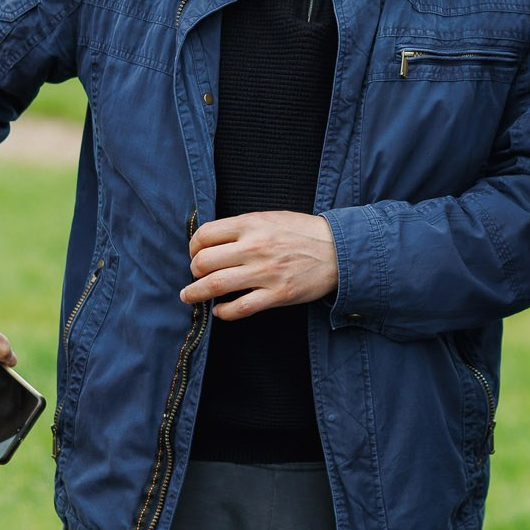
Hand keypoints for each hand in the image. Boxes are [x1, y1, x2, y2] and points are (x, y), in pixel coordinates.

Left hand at [180, 212, 337, 319]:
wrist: (339, 249)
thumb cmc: (303, 232)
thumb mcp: (271, 218)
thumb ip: (242, 227)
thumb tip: (212, 240)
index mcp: (251, 224)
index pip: (205, 235)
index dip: (193, 247)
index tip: (195, 254)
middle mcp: (255, 247)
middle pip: (204, 262)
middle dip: (193, 272)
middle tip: (195, 277)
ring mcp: (266, 273)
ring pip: (216, 285)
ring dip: (196, 294)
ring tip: (190, 296)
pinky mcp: (278, 294)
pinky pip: (240, 307)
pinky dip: (224, 312)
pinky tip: (220, 310)